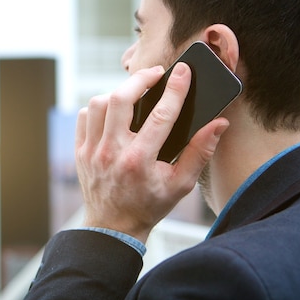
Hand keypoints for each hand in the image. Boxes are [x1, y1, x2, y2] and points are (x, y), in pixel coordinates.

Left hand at [75, 62, 228, 242]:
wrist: (113, 226)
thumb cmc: (150, 204)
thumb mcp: (180, 184)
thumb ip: (200, 152)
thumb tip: (219, 124)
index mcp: (140, 160)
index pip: (161, 115)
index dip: (175, 90)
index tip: (184, 72)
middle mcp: (112, 152)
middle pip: (121, 99)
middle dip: (140, 78)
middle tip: (156, 74)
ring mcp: (92, 150)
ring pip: (99, 103)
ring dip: (118, 92)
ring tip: (135, 92)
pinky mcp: (80, 150)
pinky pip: (84, 116)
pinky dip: (98, 107)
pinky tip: (112, 110)